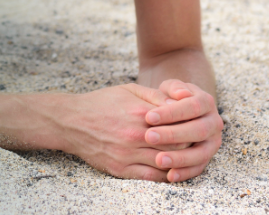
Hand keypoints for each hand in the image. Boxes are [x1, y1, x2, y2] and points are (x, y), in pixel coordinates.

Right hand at [55, 84, 192, 181]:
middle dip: (188, 145)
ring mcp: (128, 154)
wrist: (71, 121)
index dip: (190, 127)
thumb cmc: (102, 102)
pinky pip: (150, 178)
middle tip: (196, 144)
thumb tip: (181, 102)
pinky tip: (170, 170)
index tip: (195, 126)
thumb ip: (156, 96)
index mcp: (141, 113)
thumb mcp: (130, 90)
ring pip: (165, 163)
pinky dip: (164, 176)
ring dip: (179, 162)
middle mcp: (136, 135)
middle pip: (176, 146)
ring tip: (186, 158)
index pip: (178, 124)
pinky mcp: (120, 169)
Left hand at [142, 79, 223, 181]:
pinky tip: (169, 176)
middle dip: (173, 134)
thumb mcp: (170, 88)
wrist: (180, 111)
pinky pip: (198, 168)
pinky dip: (185, 173)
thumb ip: (174, 88)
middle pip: (198, 130)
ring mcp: (212, 142)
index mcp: (206, 102)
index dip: (171, 112)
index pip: (192, 106)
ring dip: (180, 158)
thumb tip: (181, 94)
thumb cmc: (171, 98)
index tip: (149, 116)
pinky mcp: (207, 158)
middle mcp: (214, 122)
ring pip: (201, 153)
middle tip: (149, 136)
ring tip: (159, 160)